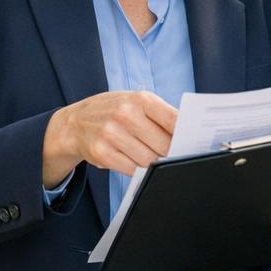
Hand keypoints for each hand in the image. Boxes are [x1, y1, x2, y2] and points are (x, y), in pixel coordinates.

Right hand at [41, 90, 177, 187]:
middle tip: (175, 157)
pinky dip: (139, 171)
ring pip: (149, 161)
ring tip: (154, 159)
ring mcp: (112, 134)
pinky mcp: (102, 153)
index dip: (188, 136)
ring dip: (155, 164)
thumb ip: (161, 116)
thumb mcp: (135, 103)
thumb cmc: (113, 111)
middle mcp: (125, 114)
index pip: (174, 120)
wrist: (74, 123)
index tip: (195, 145)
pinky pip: (132, 170)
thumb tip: (190, 136)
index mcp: (140, 99)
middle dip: (171, 154)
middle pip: (164, 145)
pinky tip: (136, 163)